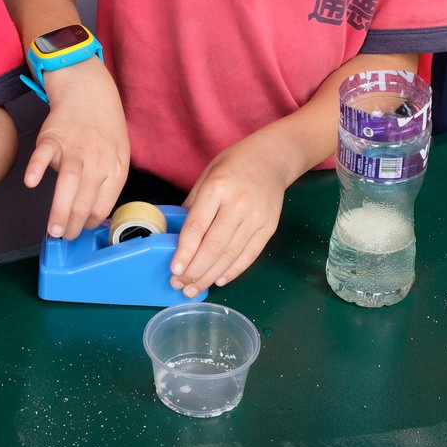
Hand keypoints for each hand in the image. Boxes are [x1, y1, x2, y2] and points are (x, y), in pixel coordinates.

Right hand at [28, 62, 128, 239]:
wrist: (88, 90)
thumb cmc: (103, 126)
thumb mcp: (118, 153)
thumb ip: (108, 180)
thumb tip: (93, 211)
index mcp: (115, 168)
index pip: (103, 204)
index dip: (91, 221)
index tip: (81, 228)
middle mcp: (97, 161)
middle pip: (85, 200)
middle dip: (74, 225)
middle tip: (64, 236)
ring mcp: (75, 148)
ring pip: (69, 184)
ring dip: (60, 210)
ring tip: (53, 230)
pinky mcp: (53, 137)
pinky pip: (44, 154)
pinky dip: (37, 167)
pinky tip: (31, 182)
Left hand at [169, 139, 292, 297]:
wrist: (273, 158)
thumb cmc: (234, 164)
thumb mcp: (207, 174)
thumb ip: (192, 204)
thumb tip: (177, 234)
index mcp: (218, 188)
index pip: (197, 226)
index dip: (184, 251)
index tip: (173, 269)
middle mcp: (238, 204)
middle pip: (213, 247)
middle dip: (194, 271)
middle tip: (179, 285)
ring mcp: (257, 217)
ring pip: (230, 256)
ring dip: (209, 276)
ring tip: (194, 289)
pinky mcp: (269, 227)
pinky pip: (249, 255)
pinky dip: (233, 271)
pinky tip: (218, 280)